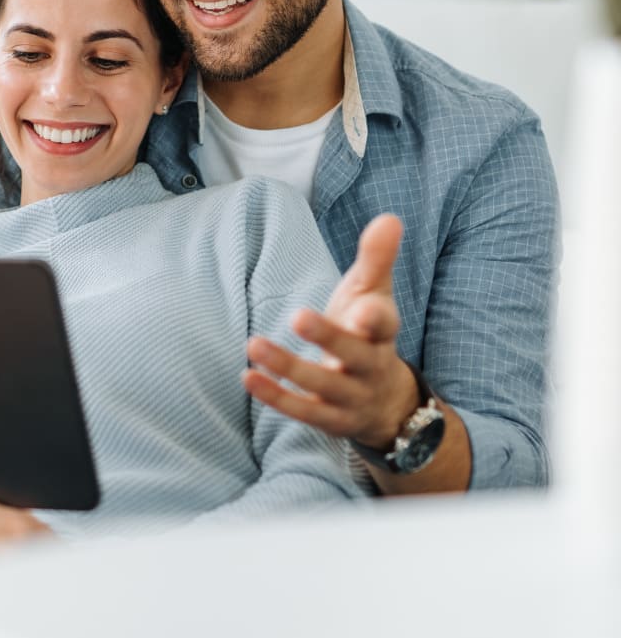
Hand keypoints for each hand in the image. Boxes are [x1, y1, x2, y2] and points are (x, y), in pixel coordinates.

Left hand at [243, 213, 416, 447]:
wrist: (386, 402)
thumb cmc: (369, 333)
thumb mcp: (373, 294)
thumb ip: (376, 259)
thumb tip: (389, 217)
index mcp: (382, 333)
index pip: (385, 324)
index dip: (374, 317)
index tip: (364, 308)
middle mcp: (370, 366)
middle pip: (354, 354)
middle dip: (328, 338)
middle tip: (298, 316)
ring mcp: (350, 397)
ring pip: (323, 387)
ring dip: (289, 367)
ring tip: (254, 344)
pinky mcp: (329, 419)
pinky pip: (303, 412)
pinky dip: (275, 396)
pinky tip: (248, 377)